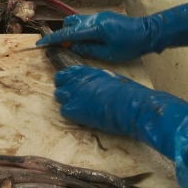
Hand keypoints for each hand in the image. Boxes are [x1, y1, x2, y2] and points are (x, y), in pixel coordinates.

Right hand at [37, 11, 155, 61]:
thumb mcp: (107, 53)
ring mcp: (99, 15)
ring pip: (78, 20)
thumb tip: (72, 47)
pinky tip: (88, 41)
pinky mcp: (104, 17)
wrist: (148, 33)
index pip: (68, 33)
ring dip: (73, 31)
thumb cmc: (129, 46)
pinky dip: (81, 29)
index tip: (41, 44)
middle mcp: (94, 18)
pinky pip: (86, 21)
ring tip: (77, 46)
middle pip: (70, 23)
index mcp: (94, 27)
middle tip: (65, 48)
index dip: (53, 39)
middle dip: (64, 34)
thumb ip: (88, 49)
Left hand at [54, 64, 187, 159]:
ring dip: (67, 102)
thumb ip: (96, 80)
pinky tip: (82, 116)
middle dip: (65, 90)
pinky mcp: (73, 110)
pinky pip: (64, 111)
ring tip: (79, 108)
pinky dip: (71, 114)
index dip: (67, 80)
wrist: (128, 104)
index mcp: (86, 71)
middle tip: (74, 98)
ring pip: (59, 97)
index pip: (66, 73)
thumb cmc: (125, 91)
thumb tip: (94, 85)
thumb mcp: (109, 78)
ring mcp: (72, 95)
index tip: (71, 86)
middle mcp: (76, 80)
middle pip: (59, 84)